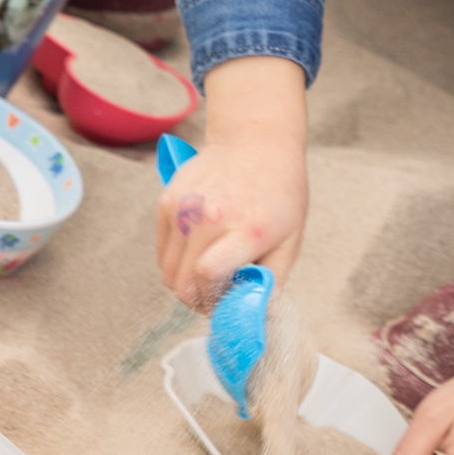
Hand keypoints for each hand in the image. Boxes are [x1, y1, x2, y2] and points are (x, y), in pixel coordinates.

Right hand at [159, 54, 308, 308]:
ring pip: (167, 272)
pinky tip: (197, 250)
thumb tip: (252, 312)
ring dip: (184, 283)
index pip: (208, 275)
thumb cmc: (279, 191)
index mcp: (246, 229)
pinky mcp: (166, 202)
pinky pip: (162, 251)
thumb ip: (271, 278)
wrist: (255, 142)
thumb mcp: (291, 238)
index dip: (212, 300)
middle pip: (182, 282)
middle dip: (197, 300)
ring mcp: (183, 209)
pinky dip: (176, 261)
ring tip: (207, 274)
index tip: (224, 303)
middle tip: (215, 296)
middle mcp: (209, 218)